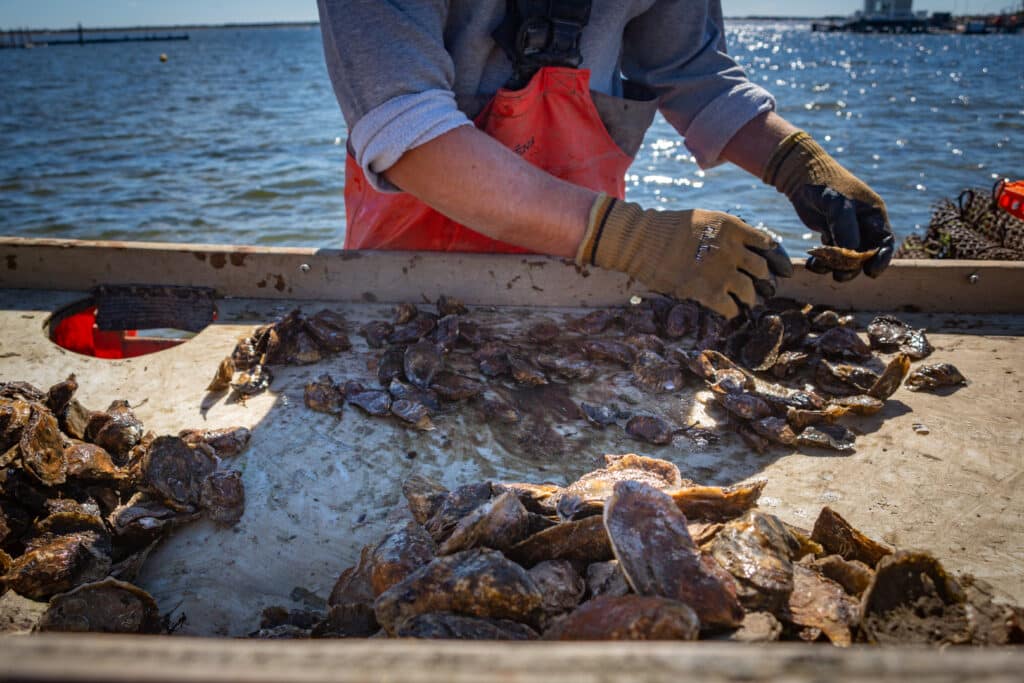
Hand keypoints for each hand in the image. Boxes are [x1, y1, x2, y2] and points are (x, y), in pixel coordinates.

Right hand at [576, 195, 791, 318]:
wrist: (643, 240)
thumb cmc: (669, 228)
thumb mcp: (705, 219)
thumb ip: (728, 233)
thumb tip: (744, 249)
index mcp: (733, 228)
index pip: (767, 244)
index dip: (774, 258)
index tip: (776, 268)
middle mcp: (732, 249)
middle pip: (762, 270)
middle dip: (763, 281)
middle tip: (759, 287)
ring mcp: (721, 272)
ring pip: (750, 292)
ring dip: (748, 299)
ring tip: (744, 302)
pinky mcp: (707, 291)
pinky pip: (731, 308)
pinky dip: (730, 311)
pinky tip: (725, 310)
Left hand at [763, 131, 893, 280]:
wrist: (801, 177)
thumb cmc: (826, 185)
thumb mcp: (838, 205)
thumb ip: (846, 228)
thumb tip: (852, 254)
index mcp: (873, 215)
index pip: (885, 242)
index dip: (882, 259)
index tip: (871, 272)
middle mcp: (863, 224)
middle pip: (864, 254)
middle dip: (853, 267)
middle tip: (839, 275)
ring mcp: (846, 230)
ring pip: (846, 257)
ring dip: (834, 266)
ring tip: (819, 266)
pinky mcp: (830, 233)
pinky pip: (830, 254)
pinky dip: (822, 261)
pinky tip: (812, 263)